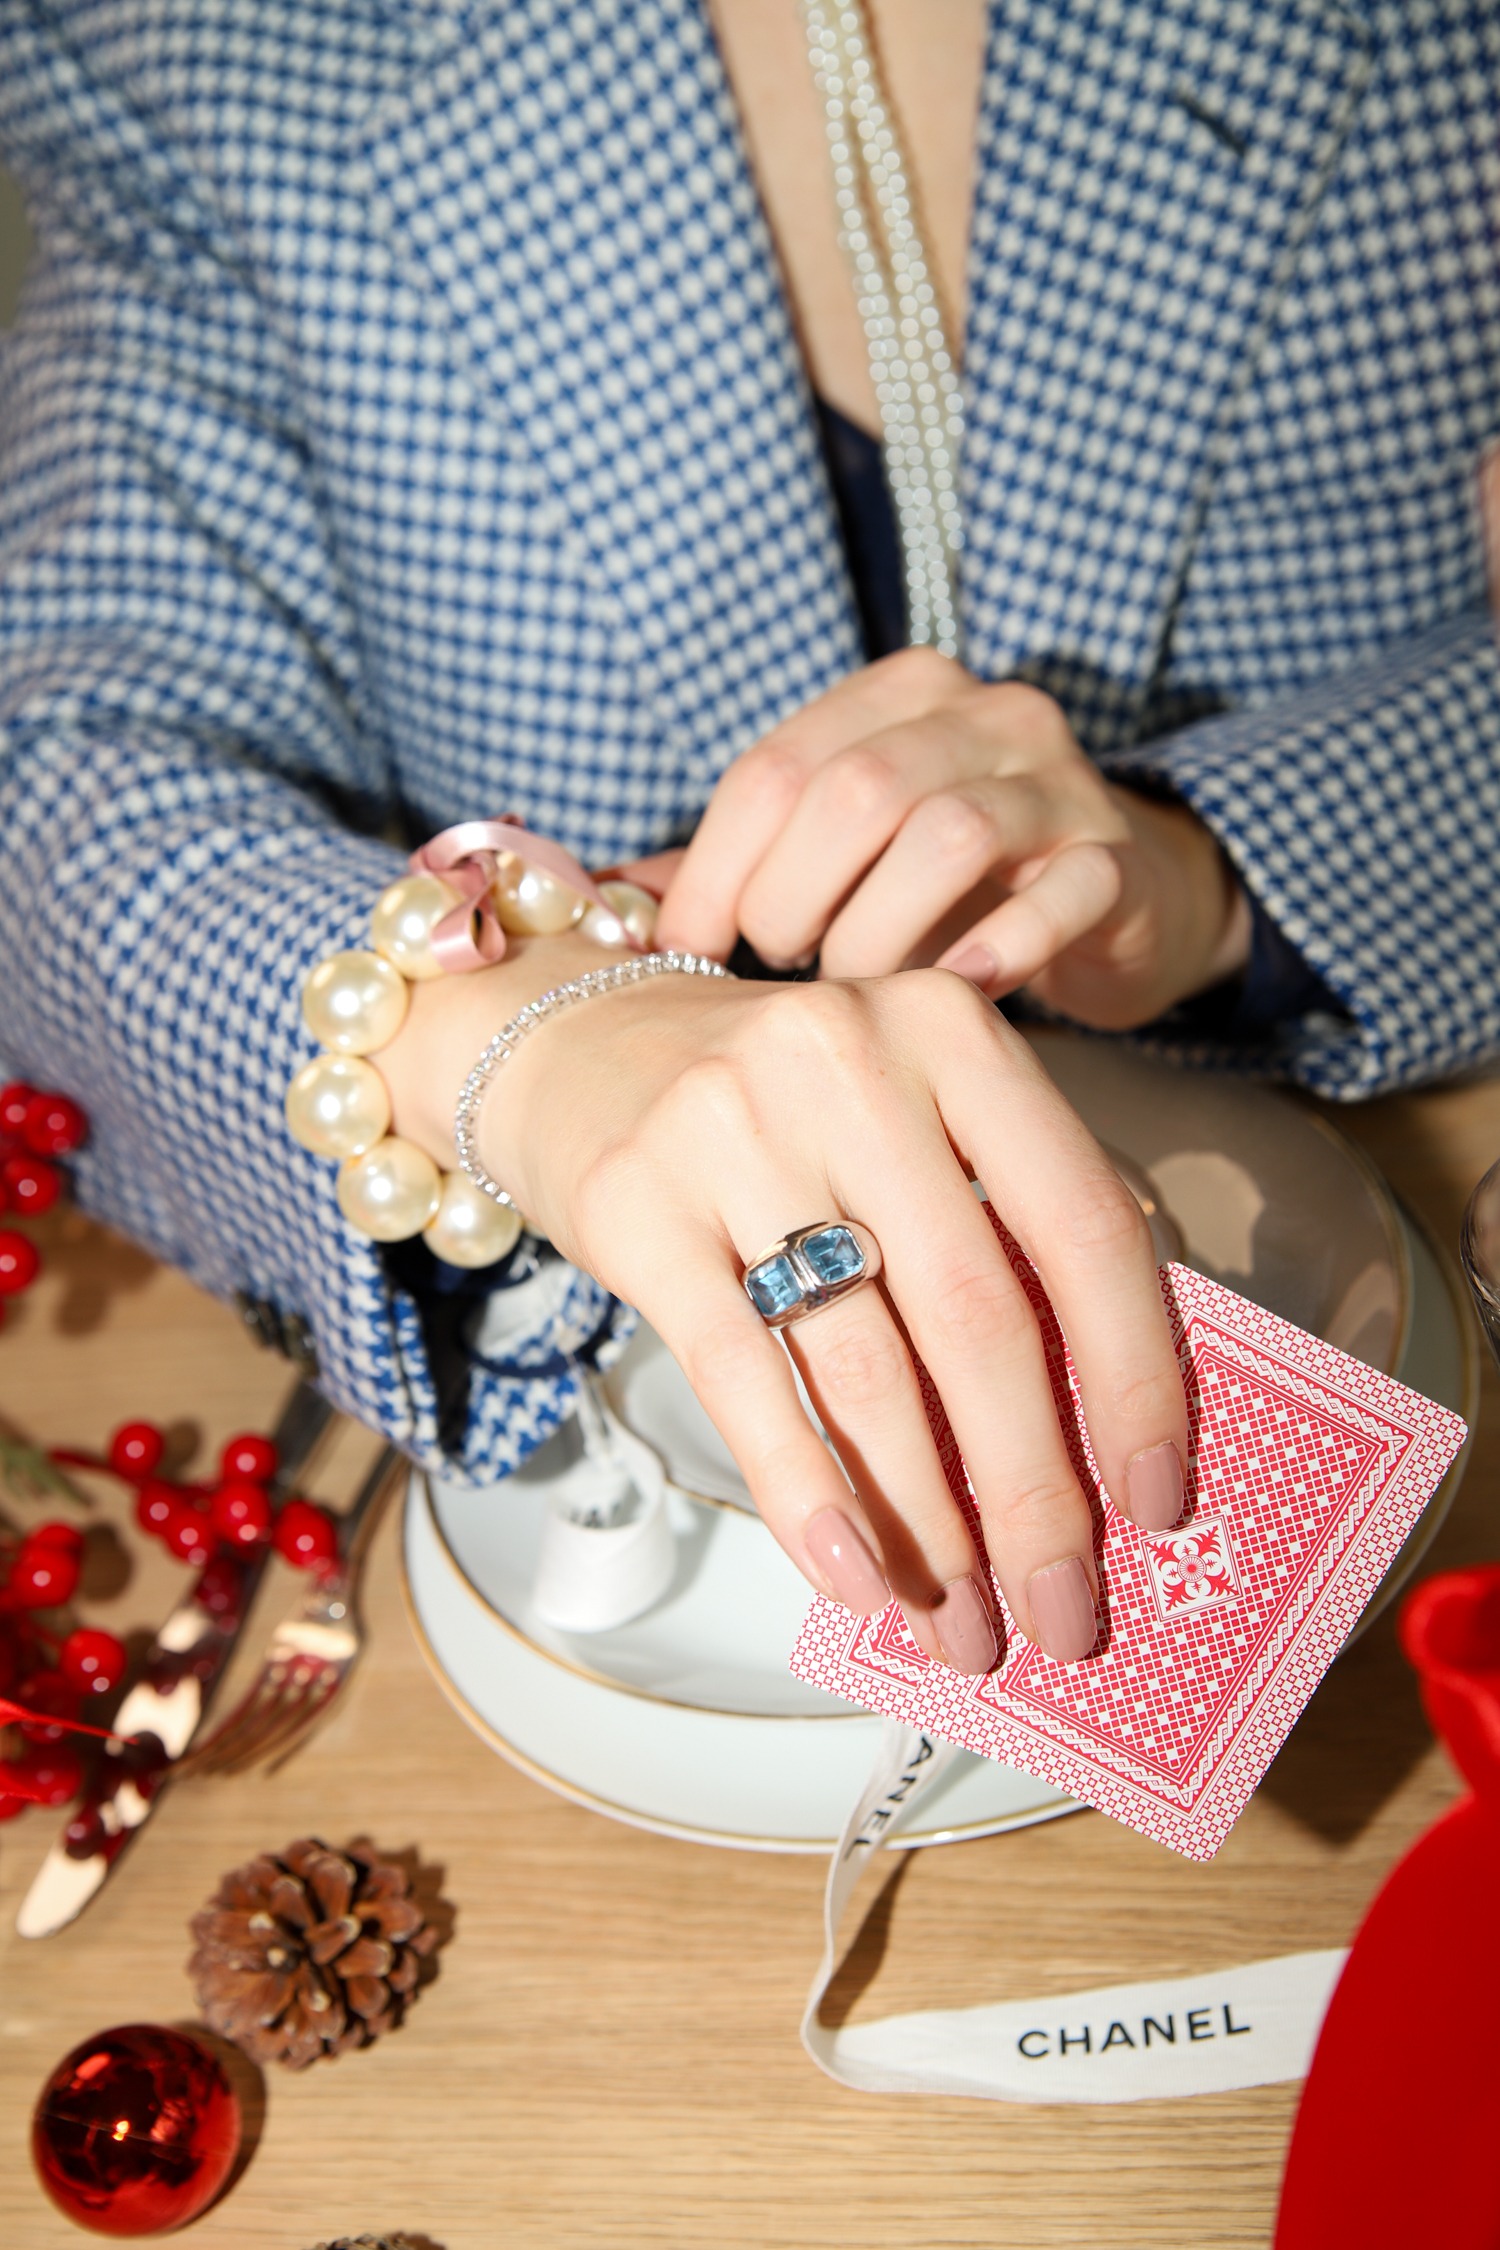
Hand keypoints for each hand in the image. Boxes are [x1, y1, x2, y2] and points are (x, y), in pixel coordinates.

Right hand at [382, 939, 1189, 1669]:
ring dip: (926, 1521)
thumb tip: (1112, 1419)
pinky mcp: (638, 1208)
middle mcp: (851, 1064)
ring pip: (864, 1366)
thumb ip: (1009, 1212)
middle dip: (1034, 1491)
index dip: (1136, 1376)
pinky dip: (808, 1494)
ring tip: (960, 1620)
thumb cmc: (785, 1107)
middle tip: (1064, 1609)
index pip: (1084, 1223)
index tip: (1159, 1498)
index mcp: (954, 1034)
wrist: (573, 1040)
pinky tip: (852, 1576)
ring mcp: (733, 1131)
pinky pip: (743, 1380)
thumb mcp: (914, 1104)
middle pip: (979, 1315)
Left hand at [655, 649, 1249, 1029]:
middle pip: (854, 792)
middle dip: (792, 901)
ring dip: (880, 933)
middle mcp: (984, 714)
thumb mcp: (841, 860)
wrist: (1116, 900)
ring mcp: (1062, 783)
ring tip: (858, 987)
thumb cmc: (952, 887)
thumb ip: (738, 868)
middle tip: (782, 969)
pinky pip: (1057, 897)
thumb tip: (601, 903)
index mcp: (898, 693)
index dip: (711, 871)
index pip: (774, 768)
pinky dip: (996, 949)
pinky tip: (954, 989)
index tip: (681, 954)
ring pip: (950, 835)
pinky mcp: (1119, 862)